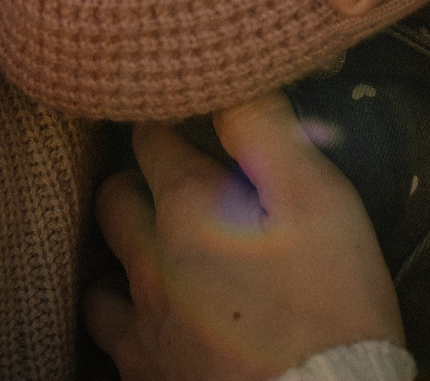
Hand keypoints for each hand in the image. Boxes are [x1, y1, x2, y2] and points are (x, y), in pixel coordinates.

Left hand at [88, 94, 400, 380]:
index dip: (170, 121)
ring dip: (121, 263)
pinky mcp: (149, 378)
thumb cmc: (329, 302)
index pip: (151, 138)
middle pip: (113, 202)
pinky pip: (113, 343)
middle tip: (172, 185)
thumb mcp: (319, 199)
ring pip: (100, 283)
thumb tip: (233, 78)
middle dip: (134, 182)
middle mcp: (149, 266)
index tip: (191, 119)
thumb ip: (267, 132)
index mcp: (187, 210)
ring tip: (156, 261)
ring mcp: (143, 329)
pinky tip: (153, 326)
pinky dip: (127, 325)